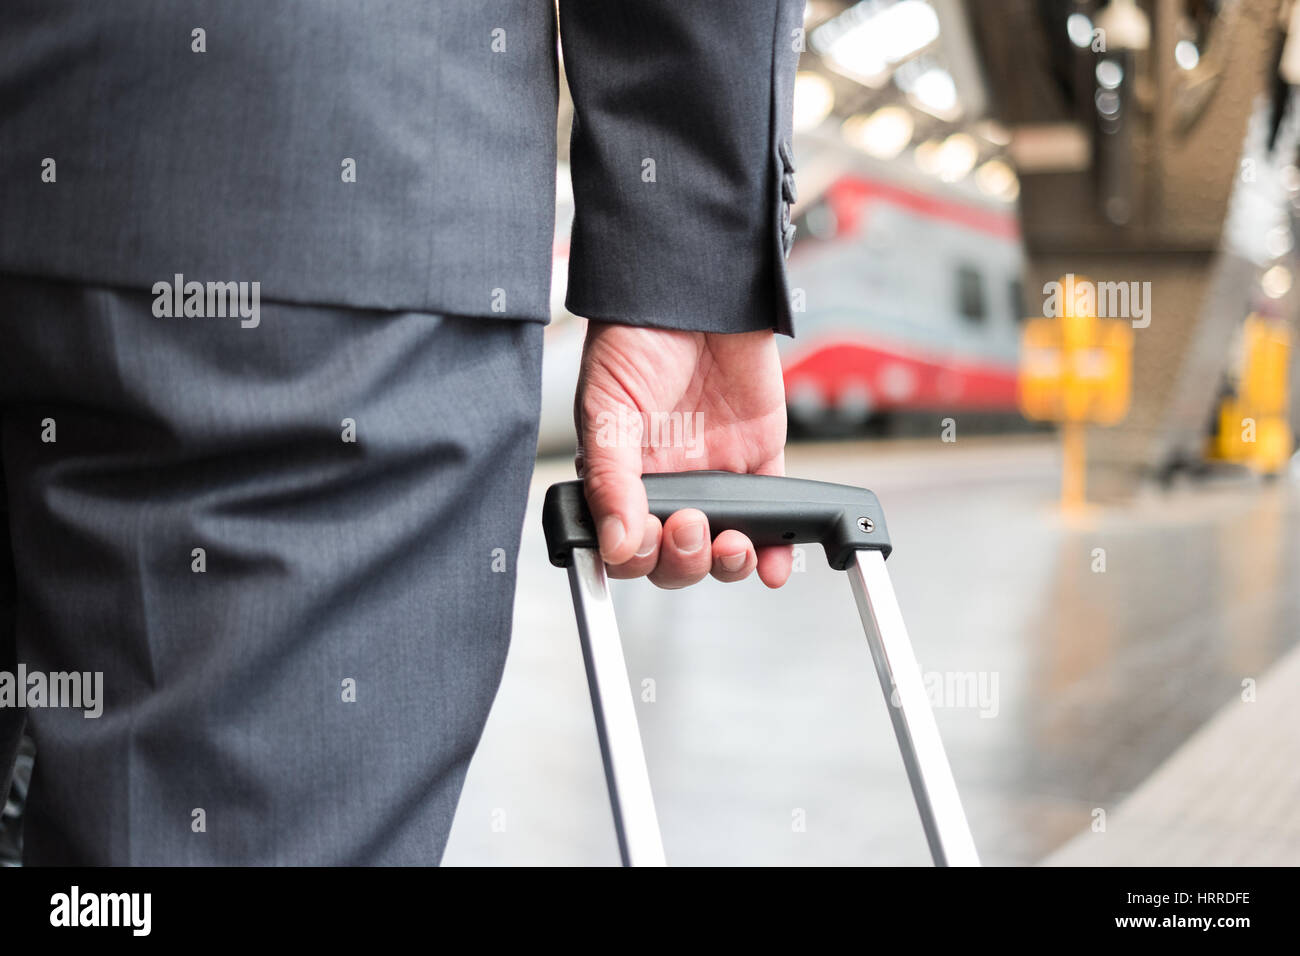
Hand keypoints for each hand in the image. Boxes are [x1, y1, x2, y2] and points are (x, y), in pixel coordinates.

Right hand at [574, 320, 791, 588]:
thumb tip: (613, 543)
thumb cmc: (637, 337)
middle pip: (675, 558)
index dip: (637, 555)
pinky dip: (777, 549)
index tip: (645, 540)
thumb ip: (610, 478)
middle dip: (684, 560)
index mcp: (623, 476)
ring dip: (727, 564)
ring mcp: (715, 474)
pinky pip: (770, 514)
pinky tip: (774, 563)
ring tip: (732, 545)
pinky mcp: (758, 457)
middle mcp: (669, 482)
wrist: (695, 288)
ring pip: (722, 547)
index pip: (626, 544)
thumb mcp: (607, 407)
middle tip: (690, 528)